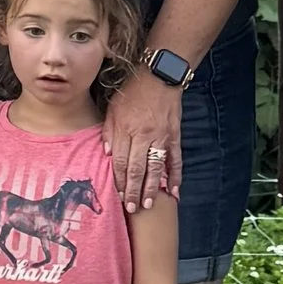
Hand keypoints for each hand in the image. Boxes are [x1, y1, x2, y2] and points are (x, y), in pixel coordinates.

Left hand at [104, 69, 180, 212]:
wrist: (161, 75)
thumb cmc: (134, 91)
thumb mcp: (113, 107)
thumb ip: (109, 131)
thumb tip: (107, 154)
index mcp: (126, 128)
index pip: (121, 160)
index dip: (119, 180)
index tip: (117, 195)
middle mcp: (143, 135)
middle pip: (137, 168)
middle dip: (133, 190)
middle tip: (131, 208)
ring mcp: (161, 137)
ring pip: (156, 168)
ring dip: (152, 188)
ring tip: (148, 204)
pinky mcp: (174, 136)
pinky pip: (175, 159)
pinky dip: (175, 176)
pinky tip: (174, 191)